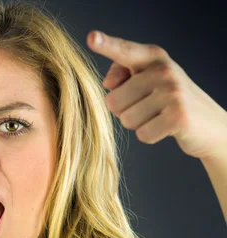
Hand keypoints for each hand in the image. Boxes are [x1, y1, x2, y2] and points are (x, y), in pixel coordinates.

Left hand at [87, 30, 226, 160]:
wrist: (209, 123)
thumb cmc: (168, 100)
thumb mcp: (146, 81)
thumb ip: (121, 75)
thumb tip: (109, 83)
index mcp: (153, 58)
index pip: (123, 51)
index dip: (106, 44)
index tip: (92, 38)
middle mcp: (164, 70)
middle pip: (112, 101)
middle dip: (125, 111)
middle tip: (149, 107)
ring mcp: (173, 92)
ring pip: (126, 120)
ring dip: (138, 124)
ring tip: (158, 116)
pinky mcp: (179, 116)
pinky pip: (142, 134)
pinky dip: (150, 136)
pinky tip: (165, 127)